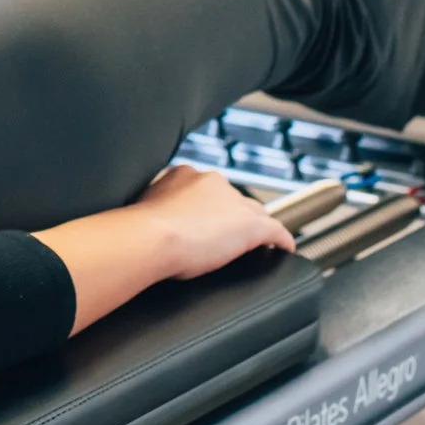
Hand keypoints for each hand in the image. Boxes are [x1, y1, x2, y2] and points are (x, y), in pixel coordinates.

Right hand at [135, 165, 295, 278]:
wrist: (150, 237)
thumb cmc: (140, 230)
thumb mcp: (145, 209)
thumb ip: (155, 208)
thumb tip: (148, 221)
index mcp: (184, 175)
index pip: (207, 189)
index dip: (209, 206)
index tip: (204, 221)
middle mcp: (212, 182)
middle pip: (233, 199)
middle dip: (232, 214)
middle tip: (225, 236)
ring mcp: (233, 202)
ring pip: (254, 212)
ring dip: (254, 225)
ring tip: (256, 242)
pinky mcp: (251, 225)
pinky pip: (276, 231)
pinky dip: (281, 240)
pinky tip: (284, 249)